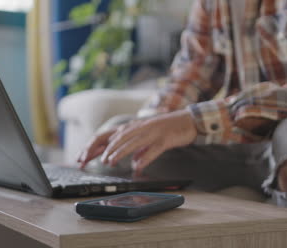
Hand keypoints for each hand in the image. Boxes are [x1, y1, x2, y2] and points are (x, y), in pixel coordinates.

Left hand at [78, 110, 197, 174]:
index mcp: (139, 126)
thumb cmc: (172, 128)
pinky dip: (144, 159)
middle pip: (121, 138)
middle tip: (102, 160)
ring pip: (133, 142)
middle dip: (109, 149)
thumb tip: (135, 161)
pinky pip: (152, 150)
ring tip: (111, 162)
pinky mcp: (165, 139)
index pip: (117, 134)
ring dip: (121, 152)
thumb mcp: (153, 137)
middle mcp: (144, 127)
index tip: (97, 153)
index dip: (105, 144)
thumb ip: (143, 149)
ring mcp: (154, 132)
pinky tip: (138, 166)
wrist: (190, 120)